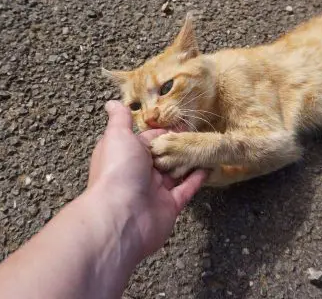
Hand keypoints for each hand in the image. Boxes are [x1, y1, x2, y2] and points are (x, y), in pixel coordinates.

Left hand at [87, 101, 207, 257]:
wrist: (121, 217)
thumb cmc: (117, 172)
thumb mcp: (117, 137)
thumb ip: (120, 120)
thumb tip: (112, 103)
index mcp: (126, 155)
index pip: (148, 139)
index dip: (164, 131)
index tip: (182, 121)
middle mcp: (139, 173)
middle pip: (164, 155)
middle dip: (179, 145)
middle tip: (200, 132)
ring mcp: (155, 191)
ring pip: (176, 172)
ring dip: (189, 160)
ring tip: (206, 146)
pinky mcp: (169, 207)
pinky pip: (186, 190)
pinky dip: (197, 178)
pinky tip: (209, 165)